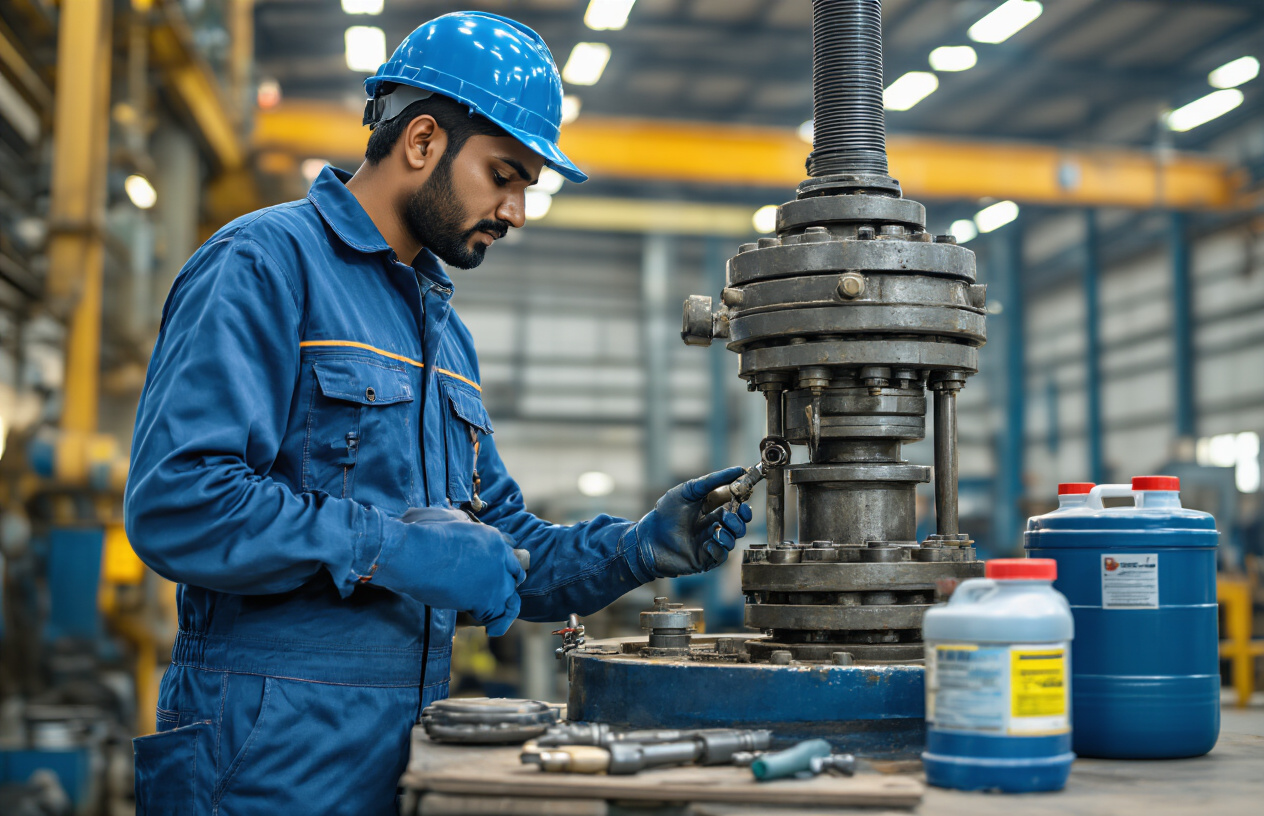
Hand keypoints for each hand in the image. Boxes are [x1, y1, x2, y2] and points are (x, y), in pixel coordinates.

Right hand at [374, 507, 524, 636]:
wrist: (414, 553)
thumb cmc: (419, 535)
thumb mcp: (445, 518)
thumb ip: (457, 522)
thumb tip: (455, 521)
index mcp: (491, 536)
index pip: (507, 554)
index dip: (501, 567)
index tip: (492, 576)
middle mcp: (500, 556)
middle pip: (513, 575)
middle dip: (505, 586)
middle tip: (494, 598)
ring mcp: (495, 578)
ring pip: (510, 597)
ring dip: (503, 608)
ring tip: (496, 620)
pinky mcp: (486, 598)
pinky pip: (499, 615)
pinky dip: (496, 623)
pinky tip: (491, 630)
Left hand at [634, 467, 753, 577]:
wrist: (647, 538)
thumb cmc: (665, 513)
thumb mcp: (690, 490)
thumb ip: (714, 480)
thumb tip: (739, 470)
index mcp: (711, 510)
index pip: (735, 508)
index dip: (743, 504)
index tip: (746, 497)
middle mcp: (712, 527)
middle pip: (738, 525)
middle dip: (740, 520)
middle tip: (733, 515)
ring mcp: (709, 543)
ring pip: (732, 540)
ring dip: (731, 534)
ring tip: (718, 529)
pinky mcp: (704, 559)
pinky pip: (721, 556)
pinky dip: (719, 549)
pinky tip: (708, 543)